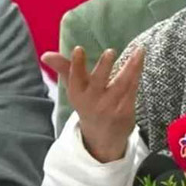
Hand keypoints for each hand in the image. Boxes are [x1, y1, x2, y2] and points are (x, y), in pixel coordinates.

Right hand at [42, 46, 143, 162]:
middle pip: (98, 82)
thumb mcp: (75, 88)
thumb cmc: (88, 103)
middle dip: (103, 67)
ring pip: (121, 84)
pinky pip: (132, 90)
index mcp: (78, 94)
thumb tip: (45, 55)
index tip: (78, 49)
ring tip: (138, 51)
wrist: (102, 137)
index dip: (76, 64)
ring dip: (130, 67)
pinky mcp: (125, 111)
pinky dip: (137, 75)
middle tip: (110, 51)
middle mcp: (93, 101)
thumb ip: (64, 69)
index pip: (75, 78)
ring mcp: (110, 107)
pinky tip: (140, 60)